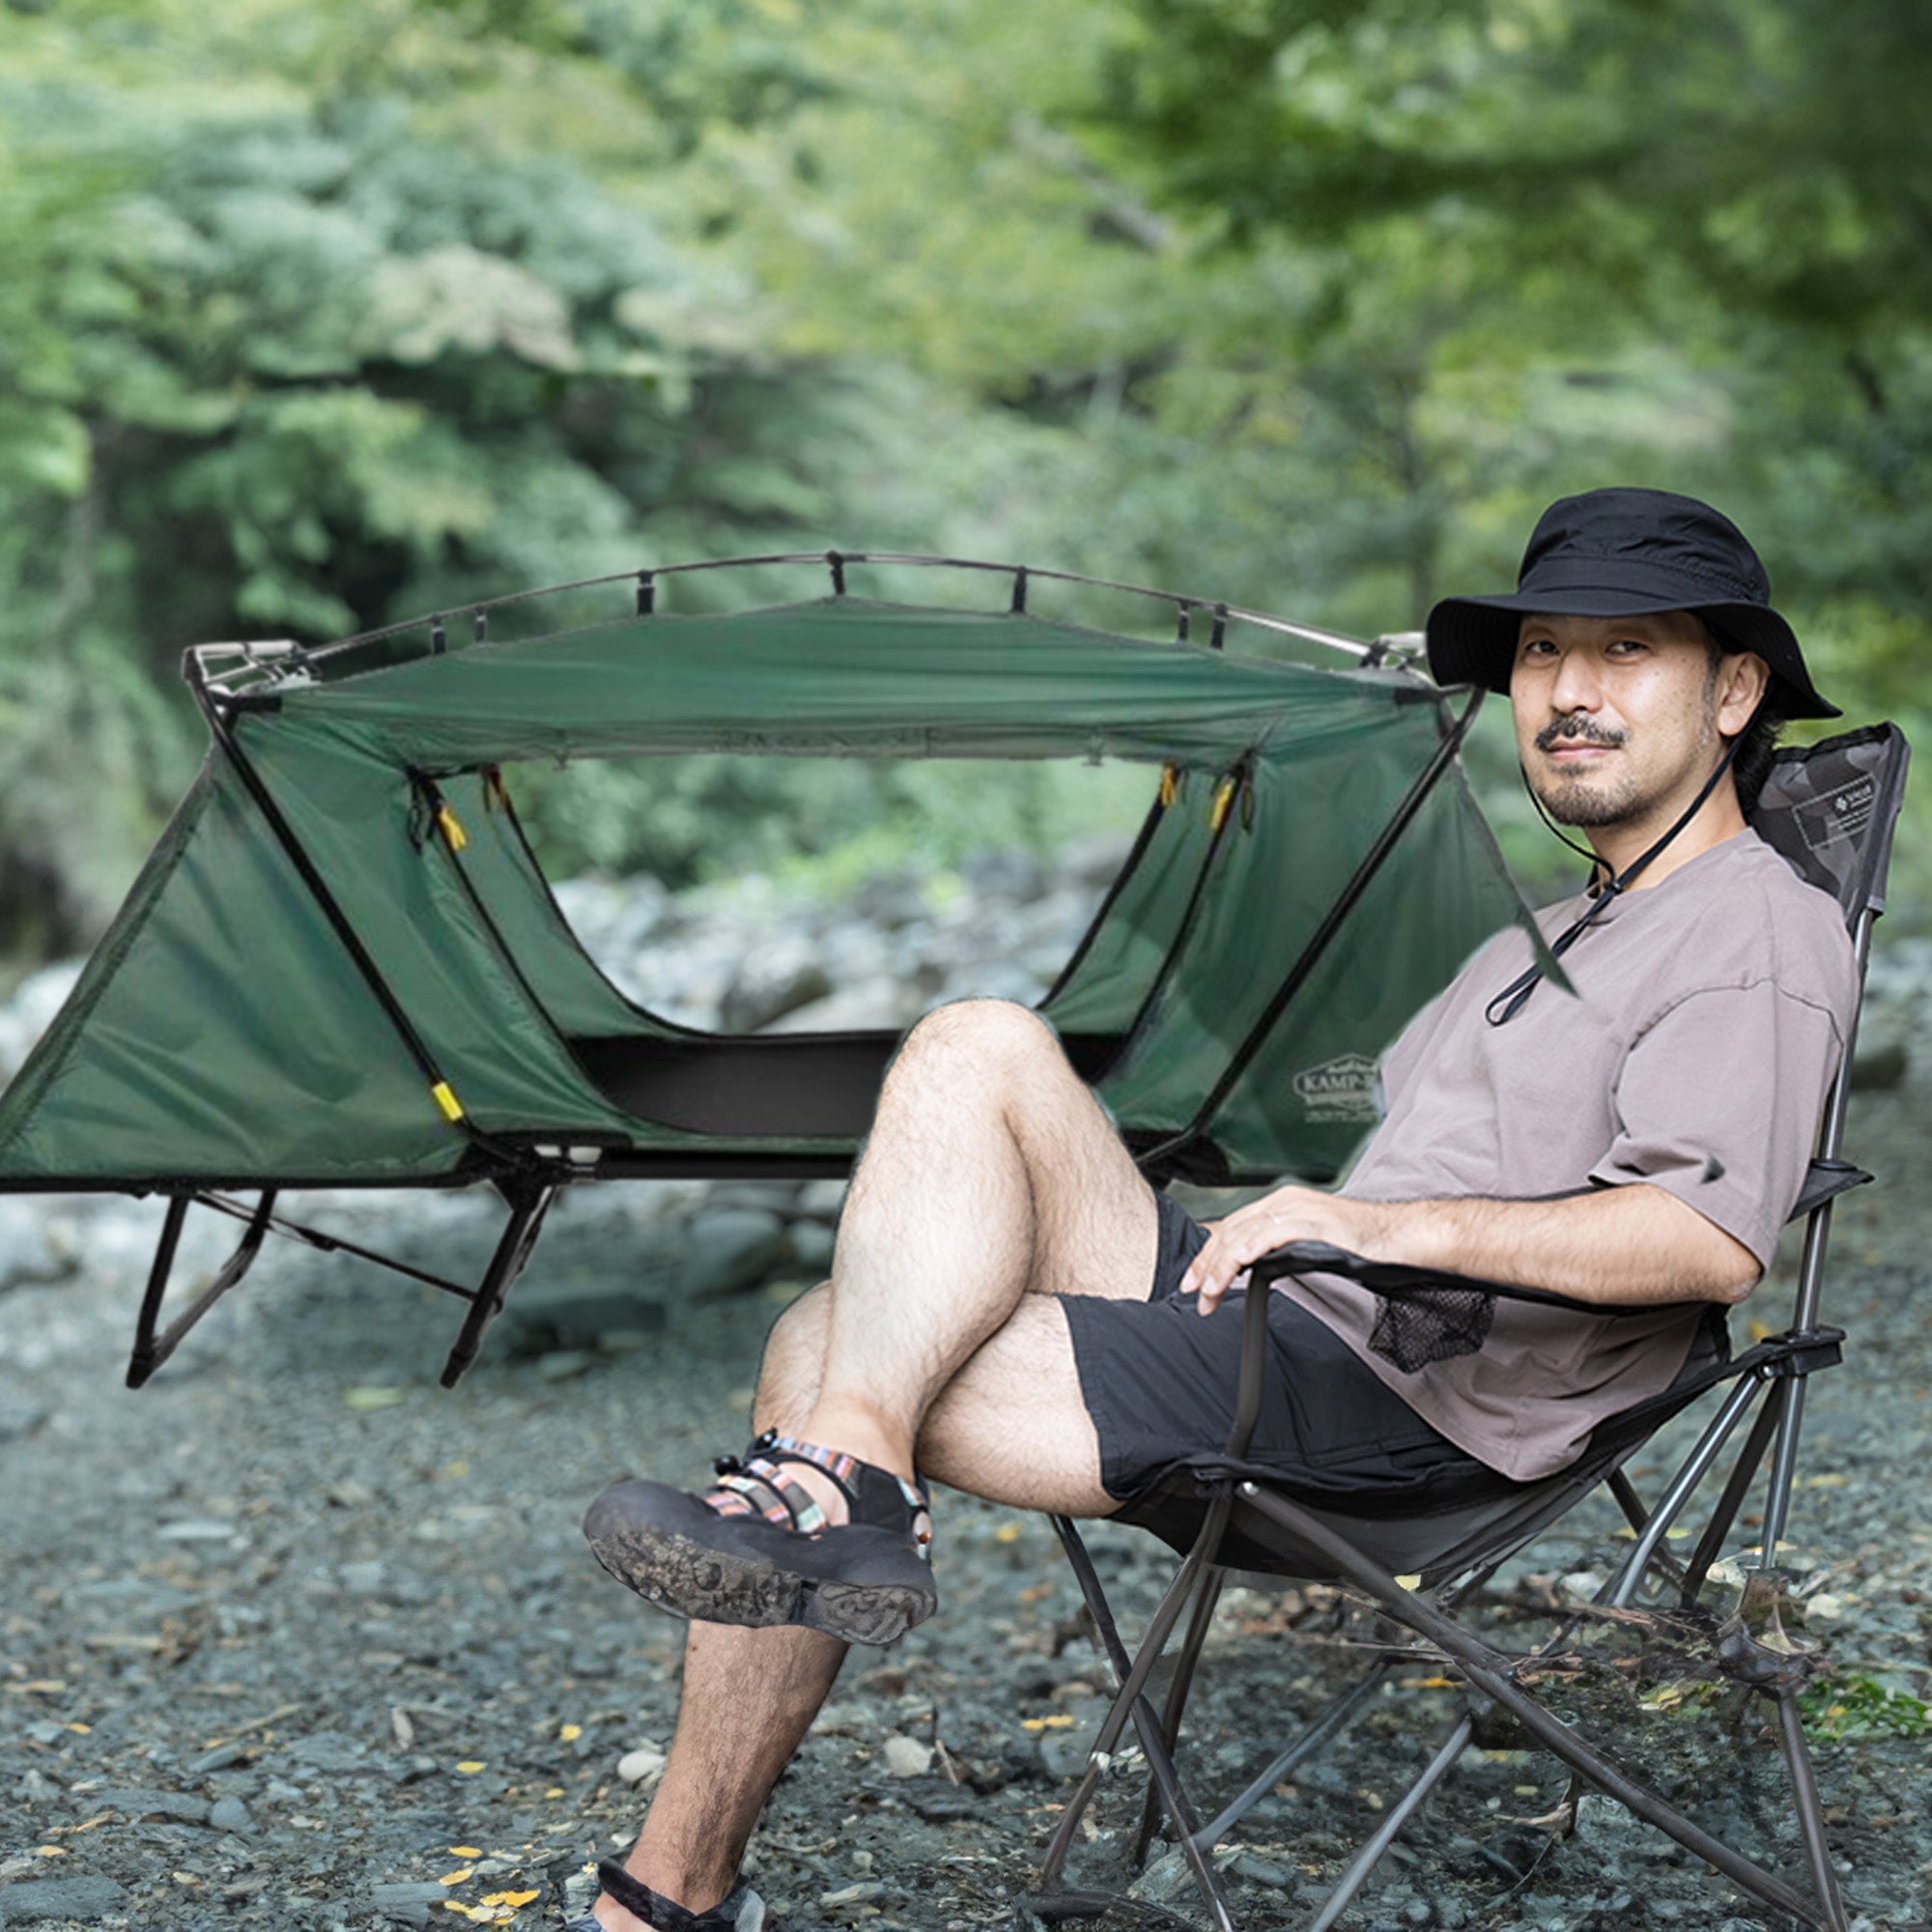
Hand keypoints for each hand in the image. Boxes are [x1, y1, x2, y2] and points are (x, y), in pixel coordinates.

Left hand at [1179, 1186, 1372, 1315]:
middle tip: (1191, 1290)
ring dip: (1219, 1266)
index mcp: (1283, 1204)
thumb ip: (1280, 1250)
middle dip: (1206, 1263)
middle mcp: (1285, 1202)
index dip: (1209, 1253)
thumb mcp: (1310, 1244)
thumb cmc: (1363, 1245)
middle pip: (1230, 1230)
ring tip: (1207, 1292)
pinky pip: (1268, 1236)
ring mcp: (1298, 1211)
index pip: (1233, 1226)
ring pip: (1243, 1234)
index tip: (1194, 1279)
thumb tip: (1252, 1269)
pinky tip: (1234, 1268)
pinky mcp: (1312, 1224)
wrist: (1400, 1236)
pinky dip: (1246, 1252)